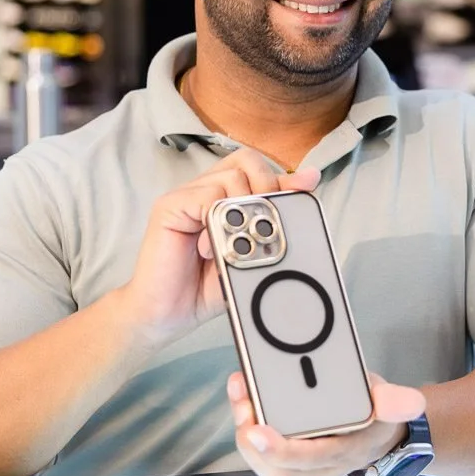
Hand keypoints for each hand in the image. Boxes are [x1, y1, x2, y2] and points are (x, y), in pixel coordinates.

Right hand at [125, 149, 319, 342]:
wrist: (165, 315)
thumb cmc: (205, 287)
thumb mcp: (251, 254)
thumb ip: (276, 217)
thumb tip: (309, 180)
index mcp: (224, 197)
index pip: (259, 167)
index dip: (282, 179)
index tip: (303, 191)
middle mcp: (205, 189)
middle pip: (247, 160)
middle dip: (267, 189)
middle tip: (264, 225)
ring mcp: (185, 195)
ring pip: (231, 176)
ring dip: (242, 210)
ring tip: (235, 244)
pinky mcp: (169, 206)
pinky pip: (206, 197)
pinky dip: (217, 223)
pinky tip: (211, 249)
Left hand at [229, 370, 425, 475]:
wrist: (381, 432)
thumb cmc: (378, 413)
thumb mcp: (388, 403)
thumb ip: (394, 402)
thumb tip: (412, 401)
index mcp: (345, 453)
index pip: (310, 460)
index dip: (281, 450)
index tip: (256, 430)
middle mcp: (321, 468)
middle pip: (280, 471)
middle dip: (252, 442)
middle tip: (242, 403)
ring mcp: (304, 467)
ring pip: (267, 466)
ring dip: (245, 434)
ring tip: (240, 395)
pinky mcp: (290, 456)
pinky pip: (263, 453)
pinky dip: (247, 427)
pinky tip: (242, 395)